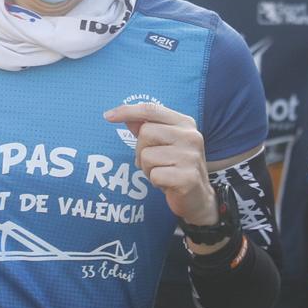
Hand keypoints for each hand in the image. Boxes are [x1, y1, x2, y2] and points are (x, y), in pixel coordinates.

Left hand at [104, 101, 214, 224]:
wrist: (199, 197)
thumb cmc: (176, 167)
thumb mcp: (164, 144)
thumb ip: (147, 129)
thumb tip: (126, 117)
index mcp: (185, 123)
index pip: (151, 110)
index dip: (128, 111)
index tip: (108, 116)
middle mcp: (191, 136)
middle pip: (145, 133)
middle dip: (141, 150)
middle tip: (154, 162)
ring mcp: (191, 156)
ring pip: (147, 156)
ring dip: (148, 169)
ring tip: (163, 173)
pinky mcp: (188, 177)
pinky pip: (154, 175)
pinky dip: (155, 182)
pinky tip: (167, 184)